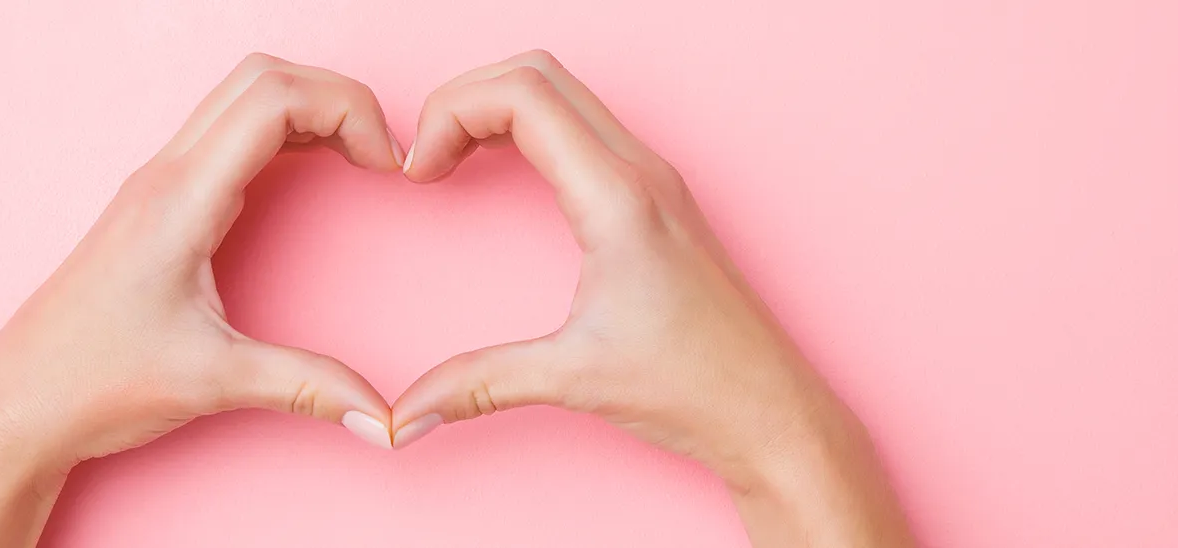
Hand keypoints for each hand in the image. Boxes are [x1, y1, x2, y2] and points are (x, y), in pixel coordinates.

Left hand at [0, 54, 401, 546]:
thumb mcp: (212, 383)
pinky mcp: (155, 204)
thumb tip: (384, 418)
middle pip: (263, 76)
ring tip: (356, 157)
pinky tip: (307, 173)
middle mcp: (165, 175)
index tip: (388, 164)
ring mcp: (156, 184)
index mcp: (180, 199)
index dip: (349, 109)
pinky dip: (279, 132)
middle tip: (382, 151)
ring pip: (241, 95)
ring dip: (308, 107)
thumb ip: (306, 388)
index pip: (276, 98)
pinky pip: (225, 132)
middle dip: (337, 96)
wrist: (16, 406)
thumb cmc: (93, 384)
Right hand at [388, 50, 915, 546]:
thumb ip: (478, 384)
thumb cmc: (696, 387)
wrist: (771, 411)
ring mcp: (653, 178)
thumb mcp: (572, 379)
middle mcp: (640, 170)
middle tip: (425, 156)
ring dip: (496, 106)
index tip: (418, 171)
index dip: (450, 112)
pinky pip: (584, 126)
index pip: (521, 94)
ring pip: (562, 91)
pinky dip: (528, 128)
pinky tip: (501, 172)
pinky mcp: (656, 197)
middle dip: (464, 98)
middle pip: (536, 73)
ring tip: (451, 159)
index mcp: (618, 196)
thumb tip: (407, 415)